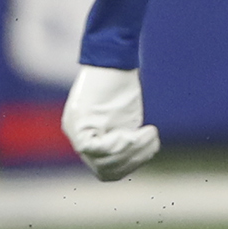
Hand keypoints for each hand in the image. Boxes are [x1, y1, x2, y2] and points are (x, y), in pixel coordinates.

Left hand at [61, 65, 160, 180]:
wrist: (113, 57)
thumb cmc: (120, 84)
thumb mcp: (122, 118)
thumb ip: (122, 139)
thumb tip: (134, 160)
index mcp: (84, 136)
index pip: (105, 169)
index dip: (131, 164)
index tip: (148, 147)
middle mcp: (75, 137)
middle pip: (105, 170)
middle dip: (135, 160)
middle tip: (152, 141)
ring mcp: (76, 132)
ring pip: (105, 163)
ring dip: (133, 153)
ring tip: (149, 135)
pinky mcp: (81, 124)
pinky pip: (103, 149)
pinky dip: (126, 143)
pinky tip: (140, 130)